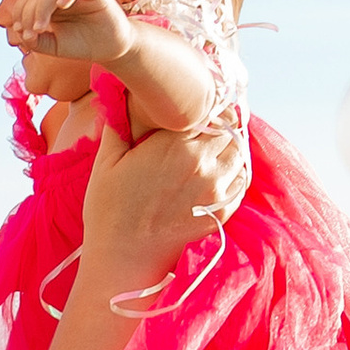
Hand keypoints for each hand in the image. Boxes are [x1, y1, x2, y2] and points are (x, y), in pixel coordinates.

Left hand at [1, 0, 130, 67]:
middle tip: (33, 32)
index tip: (21, 31)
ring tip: (41, 27)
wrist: (110, 48)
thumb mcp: (54, 47)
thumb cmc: (81, 44)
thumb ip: (37, 42)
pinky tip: (62, 5)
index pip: (26, 1)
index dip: (19, 13)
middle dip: (29, 14)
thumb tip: (22, 34)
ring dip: (43, 7)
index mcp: (47, 6)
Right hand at [80, 111, 246, 302]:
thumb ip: (120, 120)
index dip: (207, 100)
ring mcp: (217, 190)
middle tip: (204, 122)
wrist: (124, 260)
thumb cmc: (109, 210)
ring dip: (230, 145)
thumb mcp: (107, 160)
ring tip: (211, 145)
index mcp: (177, 145)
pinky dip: (234, 171)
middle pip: (231, 127)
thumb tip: (121, 90)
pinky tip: (216, 170)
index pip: (211, 106)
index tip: (197, 100)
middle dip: (220, 121)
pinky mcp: (223, 212)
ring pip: (240, 153)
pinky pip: (241, 181)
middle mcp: (204, 164)